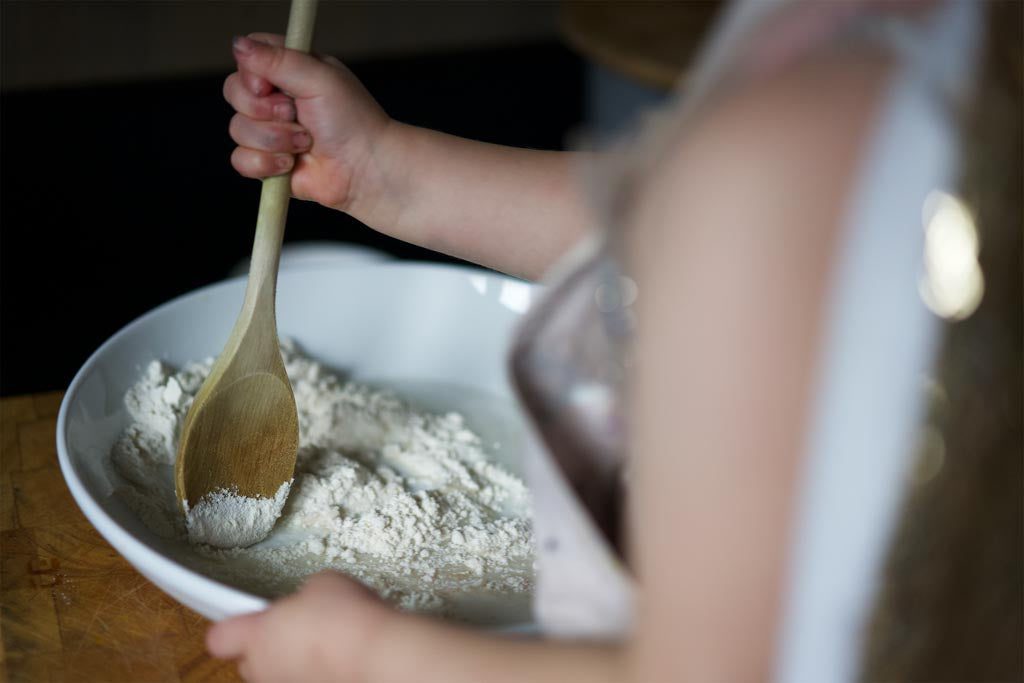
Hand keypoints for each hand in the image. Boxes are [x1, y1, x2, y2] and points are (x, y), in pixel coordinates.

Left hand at [207, 571, 389, 681]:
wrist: (377, 656)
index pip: (219, 638)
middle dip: (267, 645)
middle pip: (249, 660)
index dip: (232, 625)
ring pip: (277, 675)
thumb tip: (312, 600)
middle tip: (294, 627)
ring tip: (323, 645)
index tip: (247, 615)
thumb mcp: (324, 583)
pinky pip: (303, 681)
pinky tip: (338, 661)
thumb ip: (306, 593)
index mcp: (258, 635)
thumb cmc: (346, 617)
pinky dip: (315, 674)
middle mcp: (265, 669)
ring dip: (291, 662)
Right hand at [224, 34, 390, 215]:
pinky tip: (292, 165)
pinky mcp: (268, 163)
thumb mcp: (319, 78)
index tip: (270, 85)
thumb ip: (278, 59)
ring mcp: (270, 131)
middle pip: (234, 92)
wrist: (365, 169)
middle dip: (265, 110)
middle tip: (296, 115)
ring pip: (237, 129)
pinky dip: (267, 164)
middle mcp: (276, 99)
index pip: (247, 58)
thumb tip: (239, 45)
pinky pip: (241, 160)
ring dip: (275, 139)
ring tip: (306, 143)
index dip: (251, 73)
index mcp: (289, 70)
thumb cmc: (353, 121)